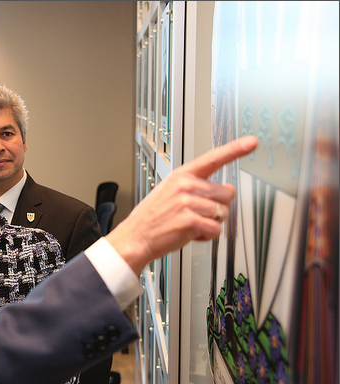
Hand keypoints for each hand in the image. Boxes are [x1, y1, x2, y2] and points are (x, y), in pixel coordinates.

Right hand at [105, 135, 257, 274]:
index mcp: (182, 175)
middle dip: (218, 207)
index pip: (213, 158)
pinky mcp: (190, 221)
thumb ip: (197, 186)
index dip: (236, 149)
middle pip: (227, 193)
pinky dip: (206, 236)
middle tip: (198, 214)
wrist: (136, 237)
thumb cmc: (154, 216)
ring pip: (223, 213)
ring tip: (191, 224)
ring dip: (211, 223)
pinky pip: (215, 229)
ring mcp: (188, 202)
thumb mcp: (170, 191)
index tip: (252, 142)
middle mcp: (186, 185)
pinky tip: (191, 234)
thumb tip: (227, 190)